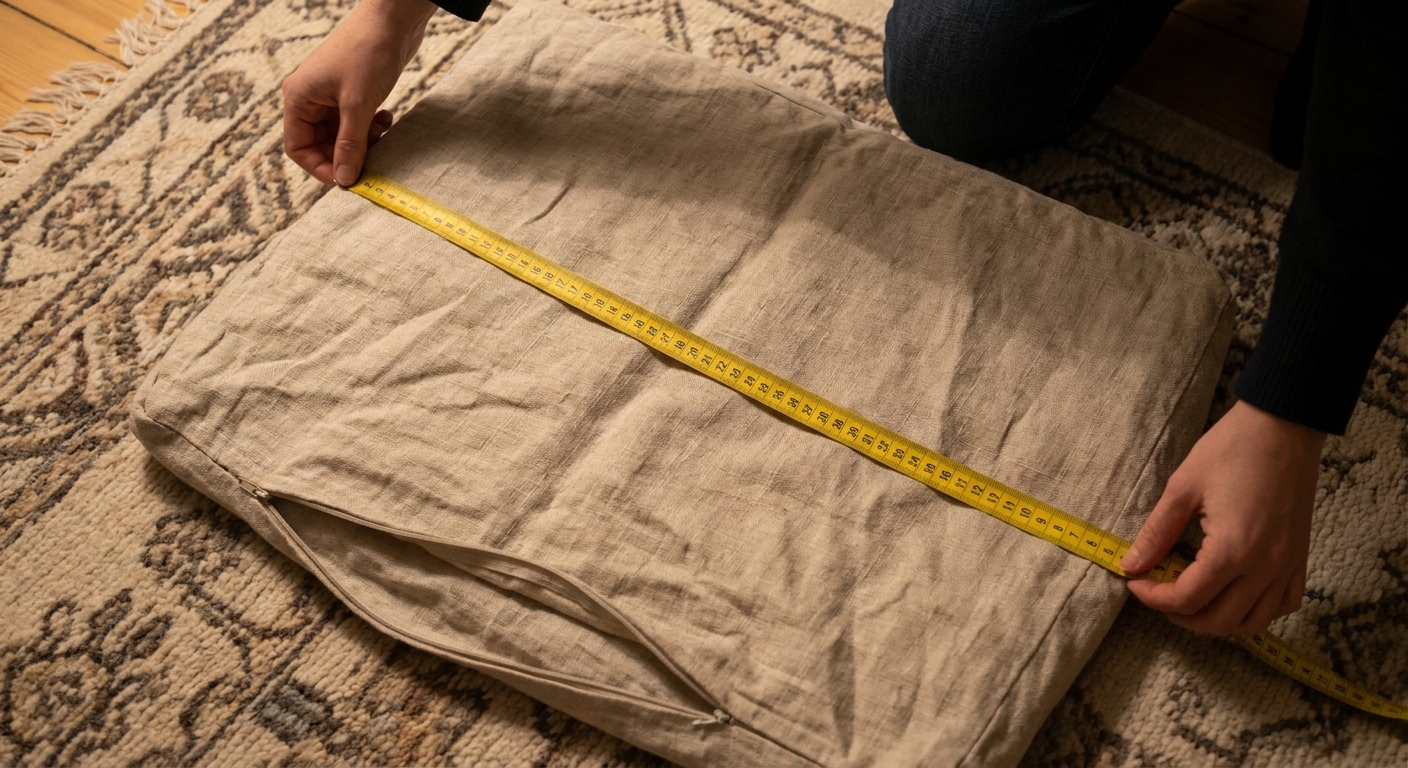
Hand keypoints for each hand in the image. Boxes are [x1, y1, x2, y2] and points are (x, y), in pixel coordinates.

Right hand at [282, 0, 437, 185]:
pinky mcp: (351, 93)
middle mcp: (310, 98)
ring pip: (341, 135)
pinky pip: (355, 123)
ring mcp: (330, 95)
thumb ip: (350, 145)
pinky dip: (370, 127)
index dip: (319, 167)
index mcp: (299, 98)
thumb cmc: (368, 54)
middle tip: (371, 156)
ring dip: (362, 140)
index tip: (346, 179)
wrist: (392, 20)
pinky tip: (386, 117)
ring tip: (381, 129)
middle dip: (346, 153)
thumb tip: (344, 180)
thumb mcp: (358, 106)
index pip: (297, 147)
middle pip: (320, 144)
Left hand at [1121, 400, 1324, 635]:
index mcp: (1232, 550)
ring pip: (1253, 621)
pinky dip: (1256, 611)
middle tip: (1157, 595)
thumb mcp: (1182, 488)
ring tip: (1190, 601)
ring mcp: (1288, 565)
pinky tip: (1233, 595)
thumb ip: (1156, 533)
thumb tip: (1131, 565)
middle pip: (1219, 620)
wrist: (1283, 426)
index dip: (1153, 598)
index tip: (1134, 582)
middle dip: (1181, 615)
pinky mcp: (1301, 557)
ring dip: (1218, 621)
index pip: (1187, 598)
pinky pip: (1283, 604)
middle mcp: (1265, 567)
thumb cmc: (1231, 449)